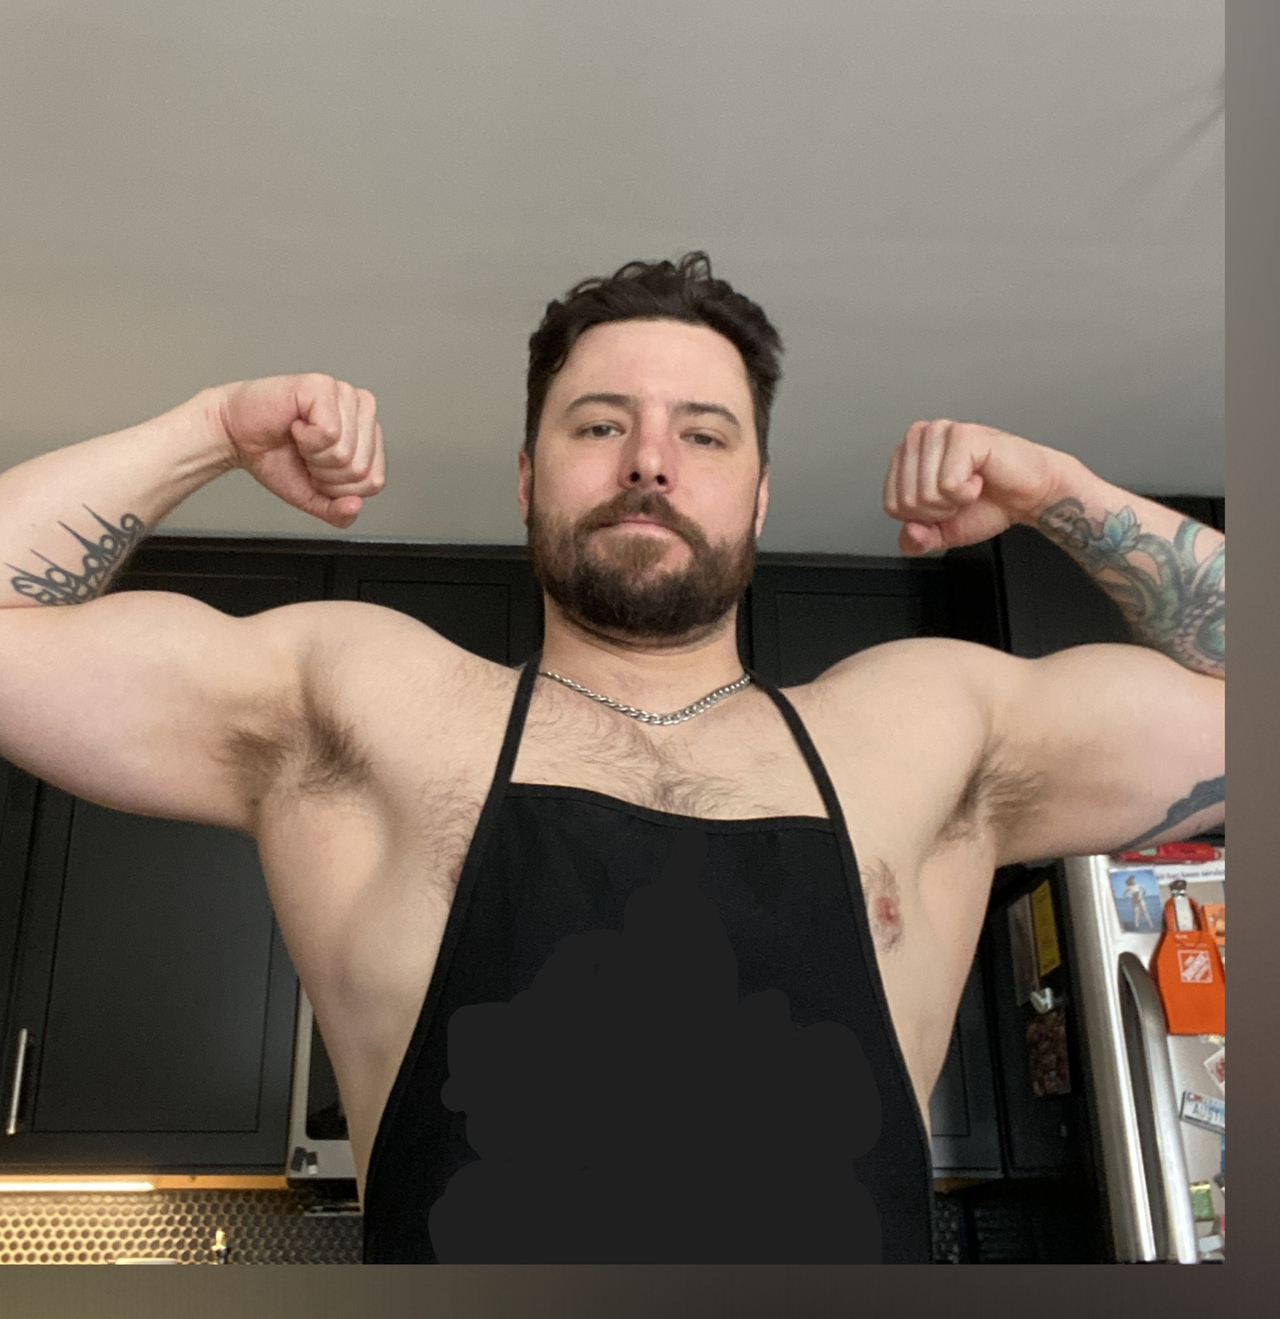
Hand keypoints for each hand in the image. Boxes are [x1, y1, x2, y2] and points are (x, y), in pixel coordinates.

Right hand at [210, 374, 385, 528]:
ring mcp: (344, 394)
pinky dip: (305, 439)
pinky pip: (329, 433)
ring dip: (313, 455)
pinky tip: (295, 425)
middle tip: (304, 453)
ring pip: (345, 452)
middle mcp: (362, 411)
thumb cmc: (274, 455)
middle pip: (360, 469)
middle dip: (324, 473)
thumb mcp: (312, 495)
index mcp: (368, 435)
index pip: (373, 481)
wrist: (236, 435)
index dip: (338, 488)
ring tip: (299, 438)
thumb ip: (337, 511)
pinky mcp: (323, 385)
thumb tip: (355, 507)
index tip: (316, 470)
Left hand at [882, 419, 1070, 554]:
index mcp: (906, 457)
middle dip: (938, 511)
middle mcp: (919, 439)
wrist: (1030, 497)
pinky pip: (948, 484)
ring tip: (971, 485)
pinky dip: (968, 492)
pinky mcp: (963, 435)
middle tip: (961, 495)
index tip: (946, 504)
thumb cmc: (989, 503)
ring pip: (926, 493)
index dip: (922, 518)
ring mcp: (940, 432)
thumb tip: (910, 533)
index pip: (892, 505)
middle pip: (907, 500)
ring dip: (954, 501)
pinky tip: (980, 478)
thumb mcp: (942, 532)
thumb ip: (916, 540)